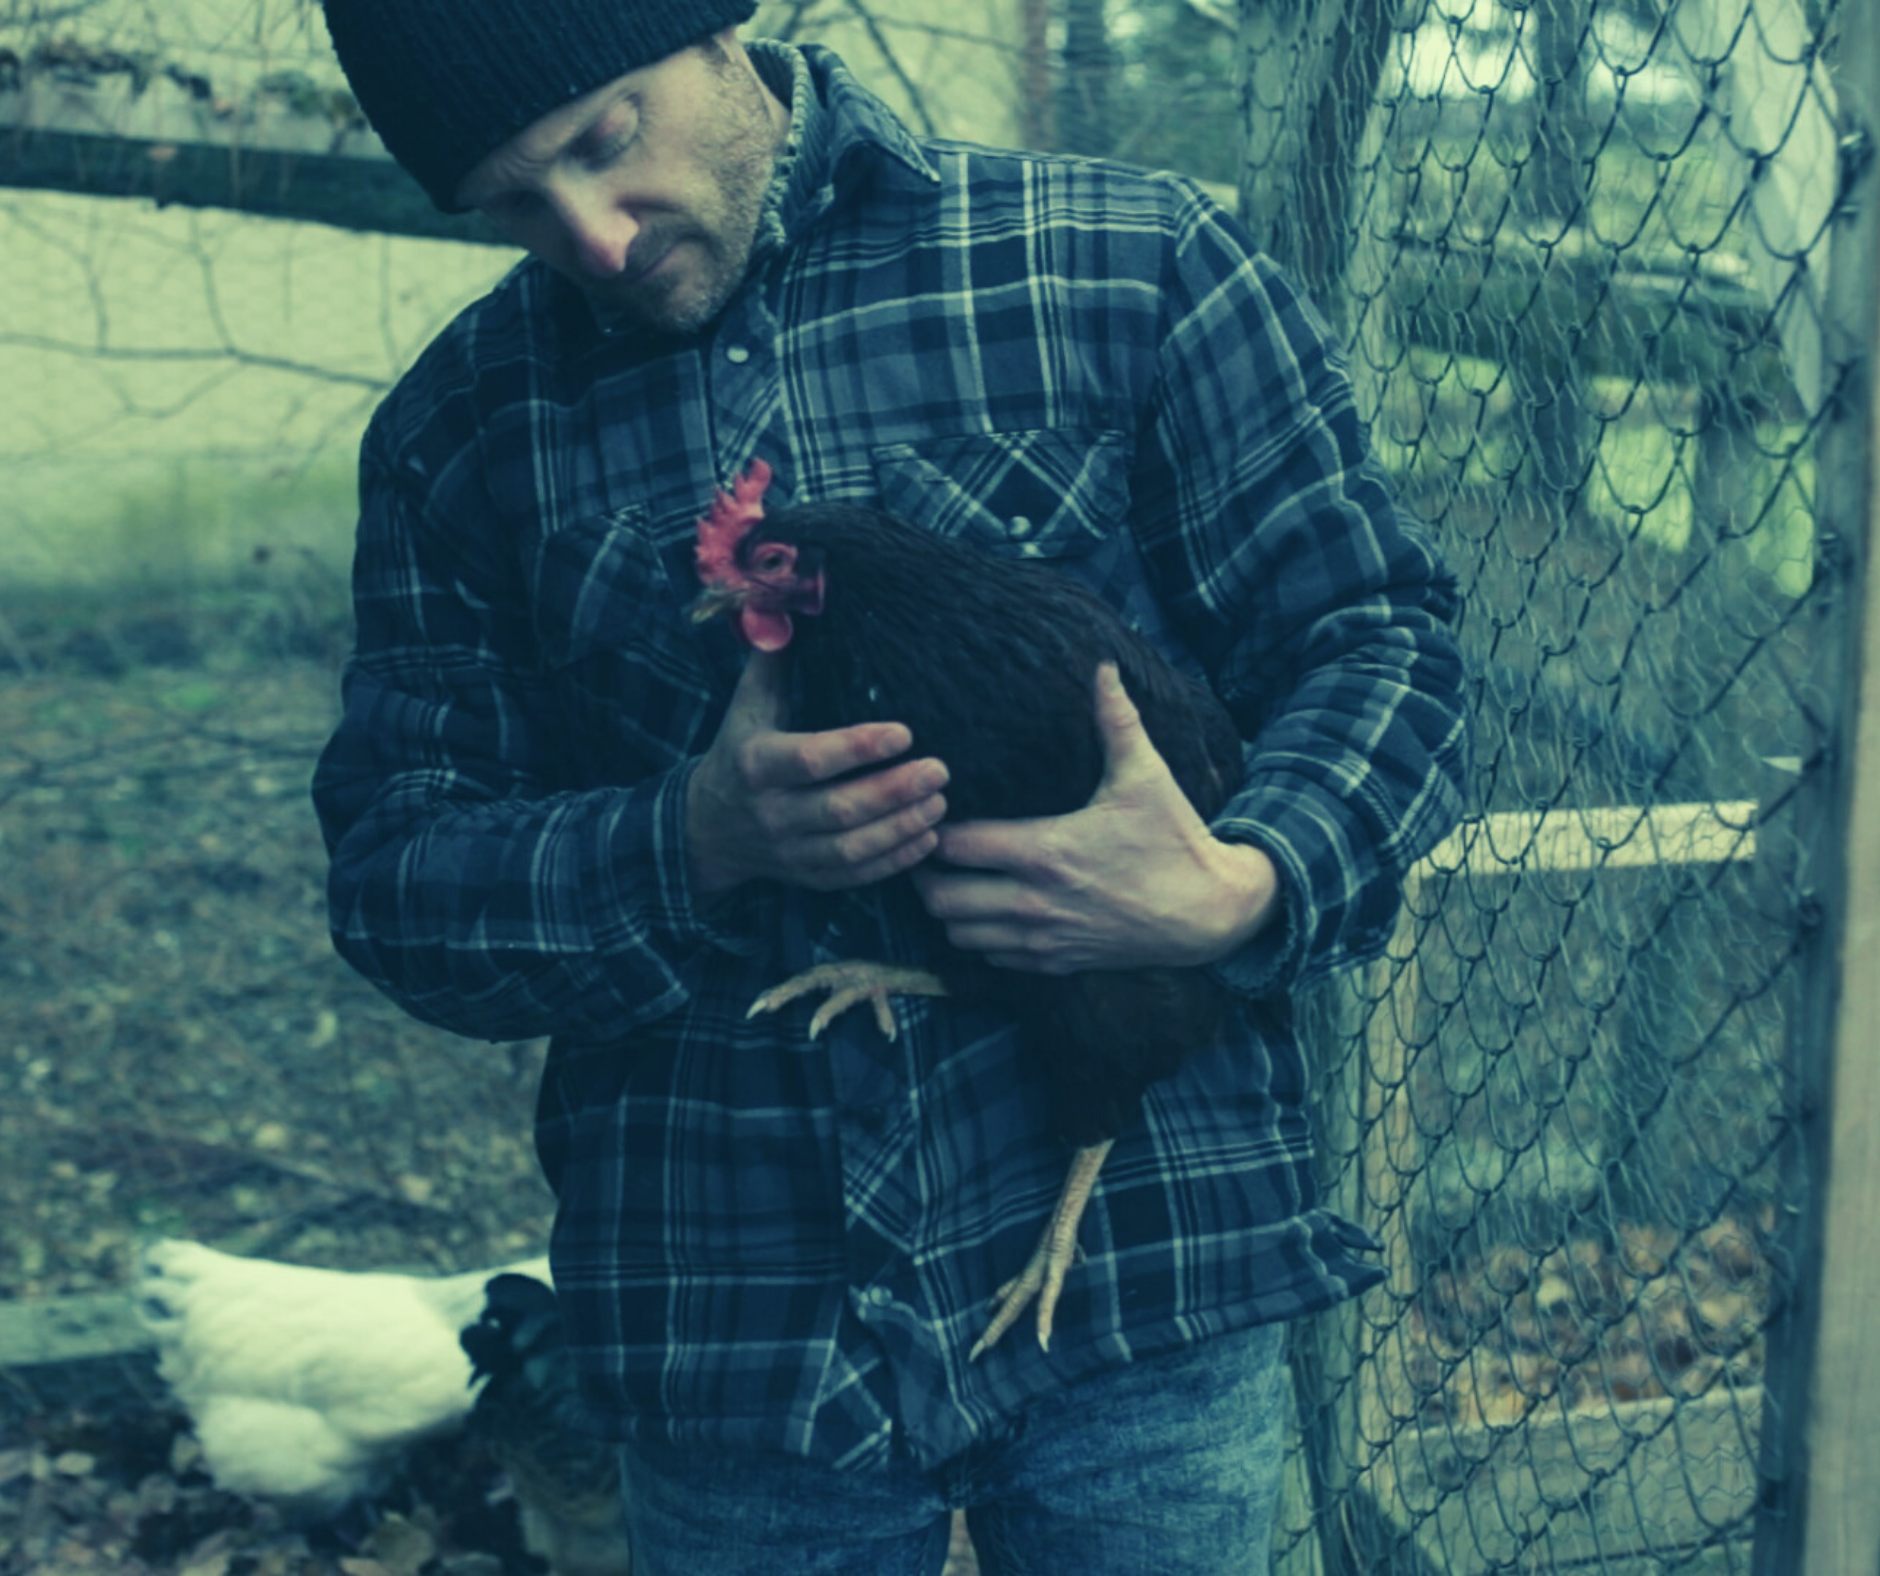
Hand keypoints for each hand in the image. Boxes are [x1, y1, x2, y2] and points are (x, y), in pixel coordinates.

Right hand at [686, 651, 948, 900]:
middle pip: (839, 809)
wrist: (708, 826)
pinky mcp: (808, 878)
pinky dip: (895, 861)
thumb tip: (796, 603)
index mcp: (756, 763)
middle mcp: (772, 813)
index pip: (810, 759)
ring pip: (852, 849)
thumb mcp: (748, 703)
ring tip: (941, 800)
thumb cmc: (741, 748)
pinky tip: (928, 837)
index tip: (905, 732)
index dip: (858, 748)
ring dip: (902, 827)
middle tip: (940, 770)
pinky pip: (855, 876)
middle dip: (894, 791)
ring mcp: (790, 851)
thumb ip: (775, 659)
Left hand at [911, 664, 1277, 973]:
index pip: (957, 846)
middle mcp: (1036, 901)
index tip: (935, 809)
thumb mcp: (1146, 776)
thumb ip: (1116, 721)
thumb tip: (1104, 666)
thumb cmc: (1174, 840)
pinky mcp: (1057, 962)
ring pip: (960, 935)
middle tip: (929, 846)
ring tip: (953, 877)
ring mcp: (1044, 937)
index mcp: (1047, 851)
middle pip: (942, 898)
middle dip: (926, 872)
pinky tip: (988, 909)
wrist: (1211, 912)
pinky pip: (992, 958)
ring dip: (948, 908)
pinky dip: (979, 937)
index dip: (935, 827)